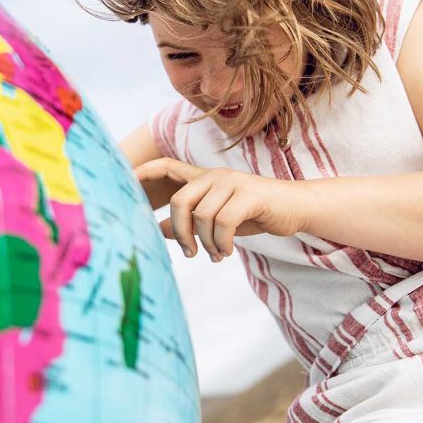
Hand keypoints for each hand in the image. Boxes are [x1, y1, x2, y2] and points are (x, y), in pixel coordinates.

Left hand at [133, 158, 314, 261]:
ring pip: (203, 216)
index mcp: (204, 179)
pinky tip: (228, 251)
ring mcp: (232, 183)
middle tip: (190, 253)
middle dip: (181, 232)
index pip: (168, 167)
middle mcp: (215, 176)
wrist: (296, 207)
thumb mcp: (219, 219)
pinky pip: (224, 222)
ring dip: (207, 243)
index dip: (146, 172)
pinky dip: (222, 242)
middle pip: (180, 201)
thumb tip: (161, 230)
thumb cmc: (254, 213)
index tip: (126, 181)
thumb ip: (191, 221)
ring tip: (217, 254)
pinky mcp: (250, 194)